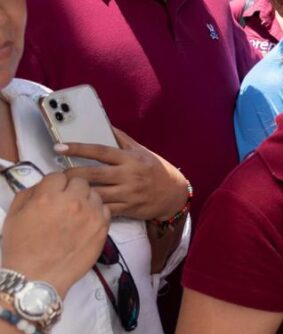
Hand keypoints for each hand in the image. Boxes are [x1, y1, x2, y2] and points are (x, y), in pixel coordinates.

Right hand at [1, 172, 109, 294]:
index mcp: (48, 196)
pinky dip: (97, 213)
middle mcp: (72, 201)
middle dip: (72, 189)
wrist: (37, 276)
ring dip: (86, 200)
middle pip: (80, 182)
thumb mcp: (15, 215)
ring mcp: (91, 214)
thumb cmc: (21, 248)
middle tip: (65, 203)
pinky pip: (105, 210)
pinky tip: (86, 223)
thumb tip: (43, 185)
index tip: (53, 193)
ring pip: (95, 194)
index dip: (54, 184)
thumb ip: (29, 194)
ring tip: (76, 214)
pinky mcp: (102, 228)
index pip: (58, 176)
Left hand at [60, 127, 187, 220]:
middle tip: (58, 174)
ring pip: (97, 194)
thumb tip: (104, 124)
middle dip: (72, 174)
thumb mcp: (141, 151)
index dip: (78, 148)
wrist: (173, 193)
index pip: (100, 151)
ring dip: (79, 192)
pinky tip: (80, 205)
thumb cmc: (154, 169)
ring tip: (65, 190)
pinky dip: (92, 207)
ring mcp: (128, 193)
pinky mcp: (128, 209)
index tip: (59, 147)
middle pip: (94, 174)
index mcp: (130, 159)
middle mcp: (128, 175)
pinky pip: (106, 209)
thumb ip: (122, 139)